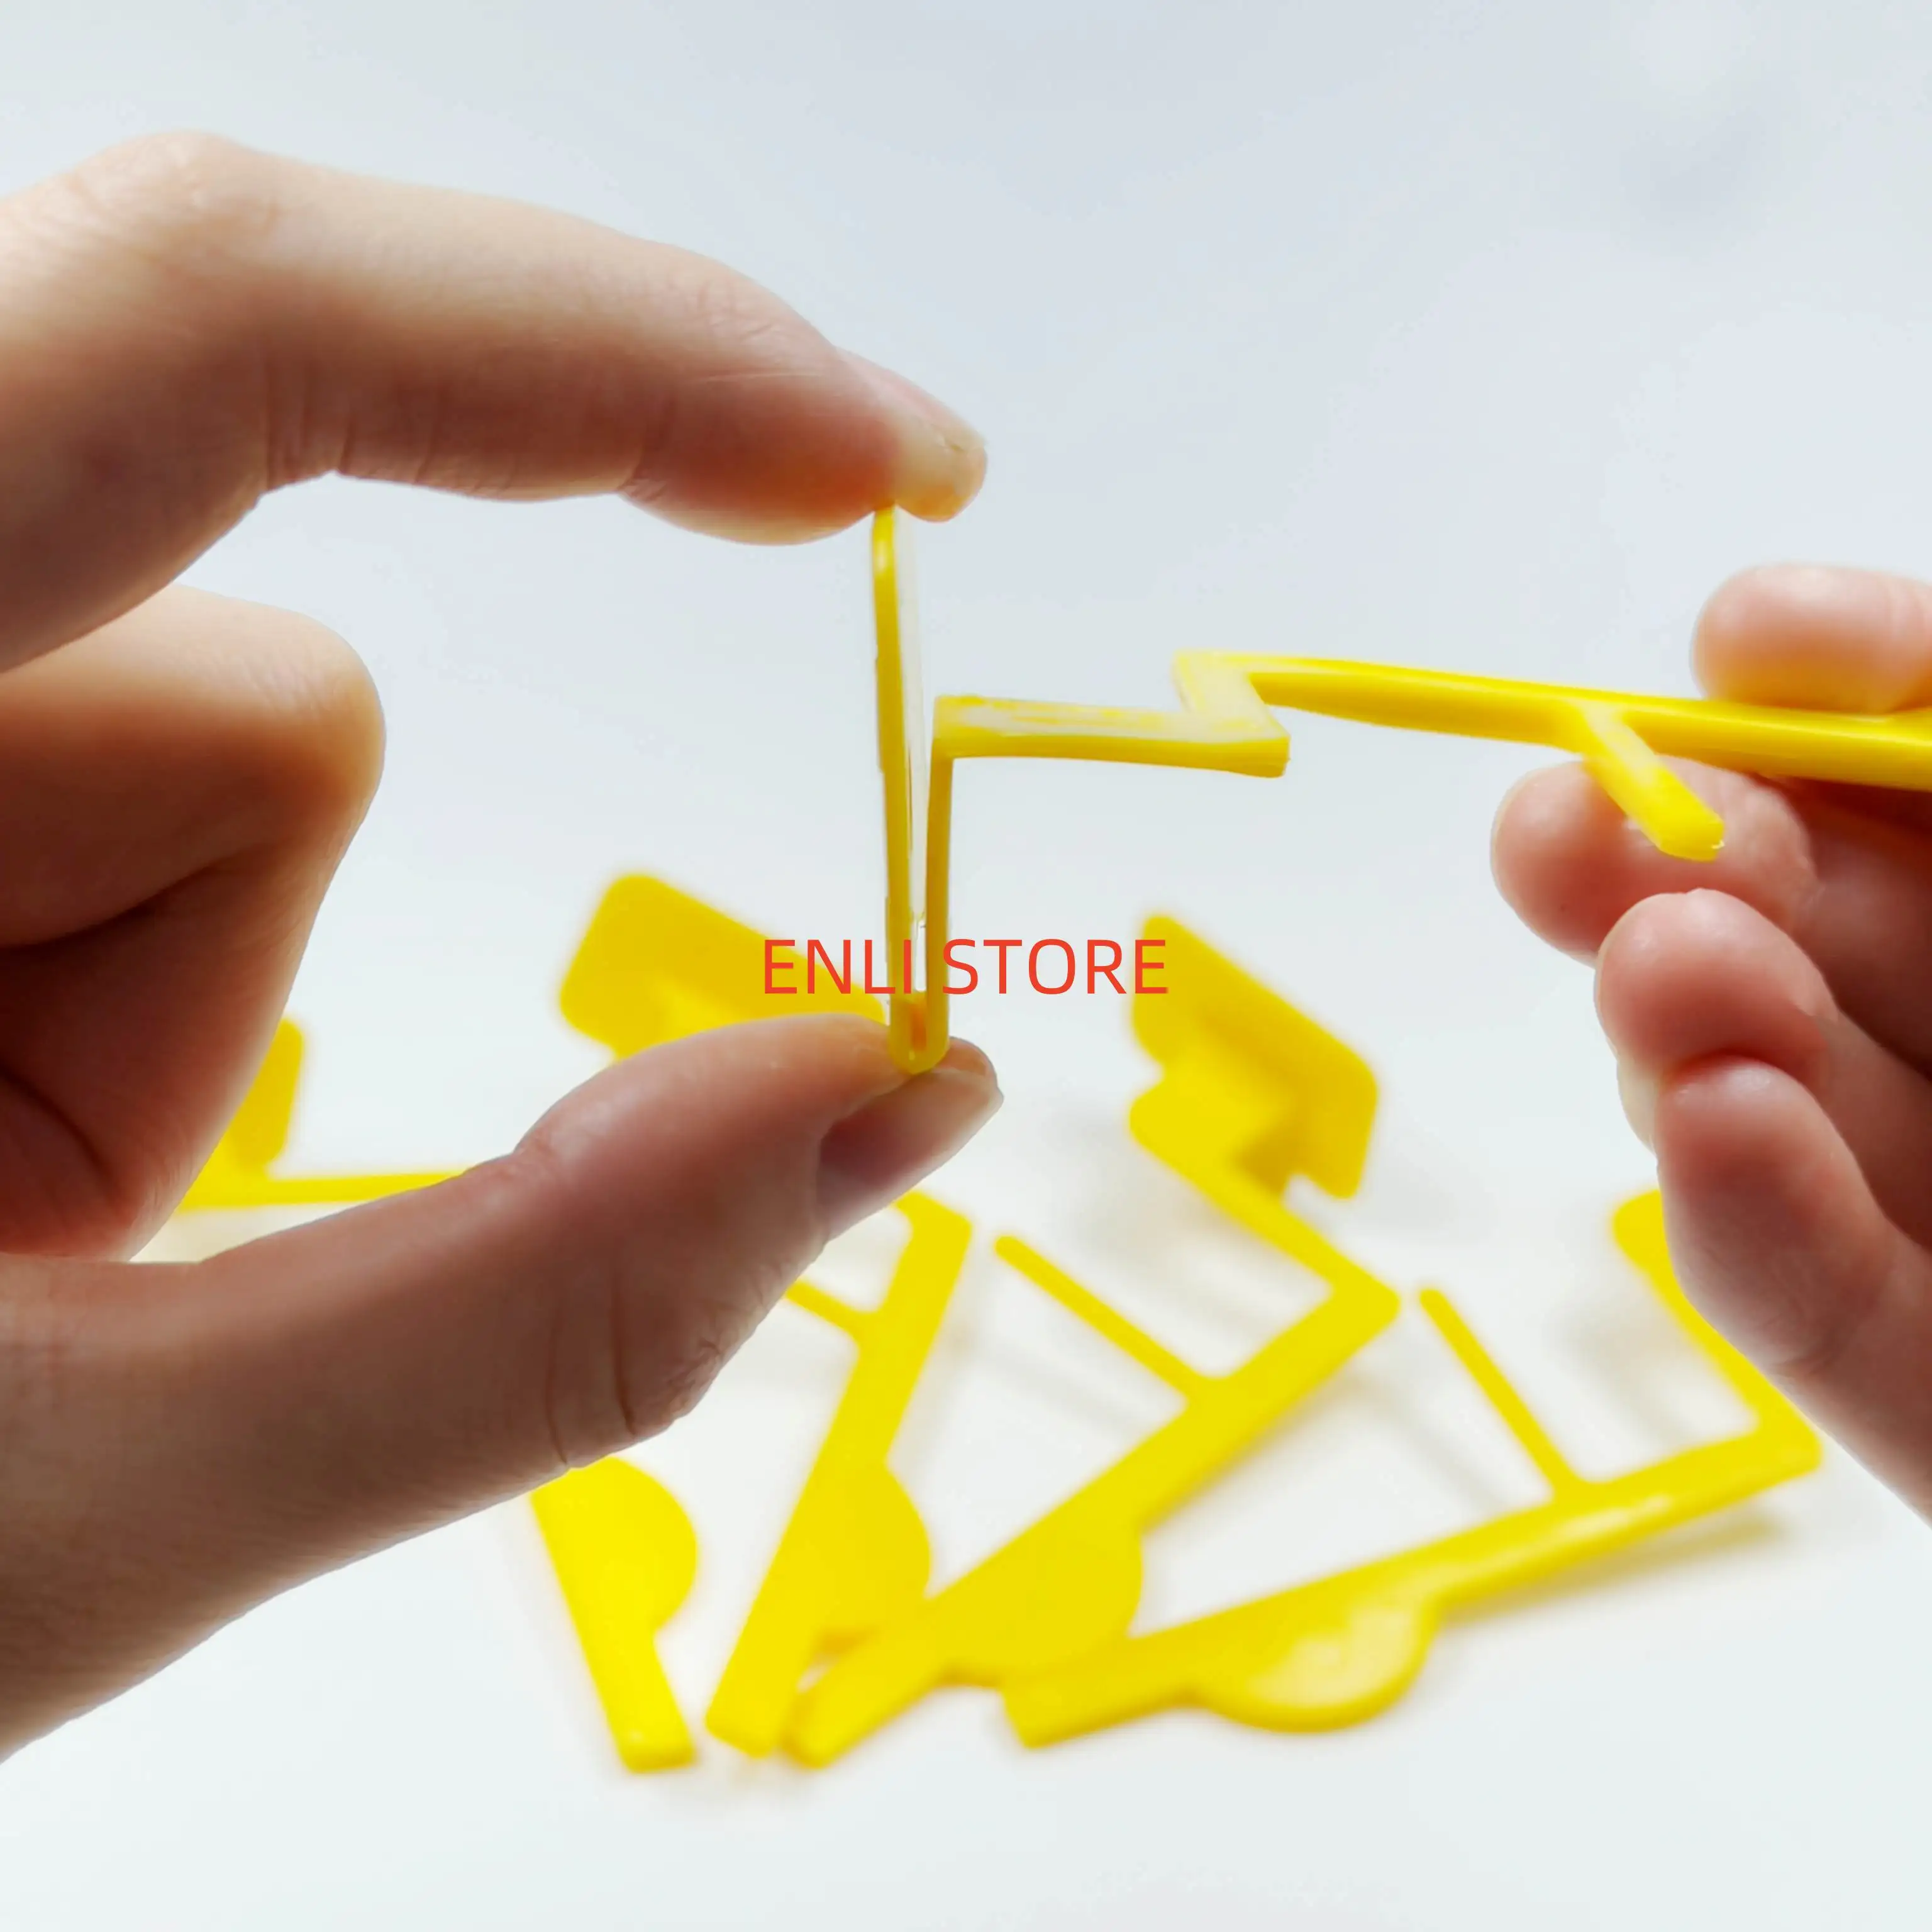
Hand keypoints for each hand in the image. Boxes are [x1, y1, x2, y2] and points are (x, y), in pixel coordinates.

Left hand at [0, 134, 998, 1755]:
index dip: (609, 347)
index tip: (885, 465)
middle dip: (251, 978)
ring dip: (155, 1018)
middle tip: (67, 1271)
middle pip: (257, 690)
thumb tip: (892, 1099)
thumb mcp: (59, 1522)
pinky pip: (112, 792)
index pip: (210, 321)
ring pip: (201, 755)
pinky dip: (87, 991)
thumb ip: (519, 1317)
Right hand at [1494, 565, 1931, 1515]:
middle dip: (1692, 876)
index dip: (1831, 707)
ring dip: (1691, 1043)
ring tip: (1657, 973)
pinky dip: (1758, 1245)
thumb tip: (1761, 630)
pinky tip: (1704, 1138)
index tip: (1739, 644)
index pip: (1921, 801)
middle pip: (1817, 952)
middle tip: (1579, 831)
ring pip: (1792, 1131)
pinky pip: (1849, 1343)